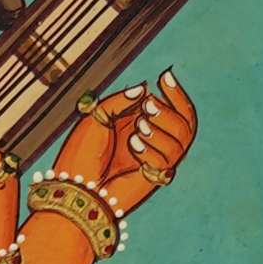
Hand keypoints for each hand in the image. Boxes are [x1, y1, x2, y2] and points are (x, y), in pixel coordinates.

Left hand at [54, 70, 196, 214]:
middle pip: (185, 123)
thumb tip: (144, 89)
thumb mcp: (97, 116)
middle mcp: (152, 140)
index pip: (174, 107)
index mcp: (140, 123)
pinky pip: (168, 161)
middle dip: (169, 111)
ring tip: (138, 127)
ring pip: (182, 141)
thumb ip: (120, 100)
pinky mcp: (154, 178)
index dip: (175, 92)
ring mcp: (155, 159)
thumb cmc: (82, 152)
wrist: (77, 186)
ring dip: (162, 129)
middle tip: (147, 107)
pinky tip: (134, 145)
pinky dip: (152, 149)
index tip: (165, 77)